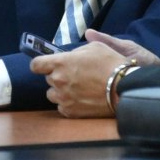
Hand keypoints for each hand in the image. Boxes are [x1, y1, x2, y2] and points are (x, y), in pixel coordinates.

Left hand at [30, 31, 159, 117]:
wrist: (123, 88)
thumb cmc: (110, 64)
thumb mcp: (94, 47)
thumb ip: (76, 51)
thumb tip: (70, 56)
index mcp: (60, 63)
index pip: (36, 65)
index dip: (40, 65)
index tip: (45, 66)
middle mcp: (58, 81)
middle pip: (48, 79)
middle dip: (58, 77)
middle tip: (74, 76)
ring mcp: (63, 98)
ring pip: (53, 94)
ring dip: (61, 91)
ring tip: (77, 89)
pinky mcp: (70, 112)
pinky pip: (62, 107)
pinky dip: (69, 104)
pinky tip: (81, 100)